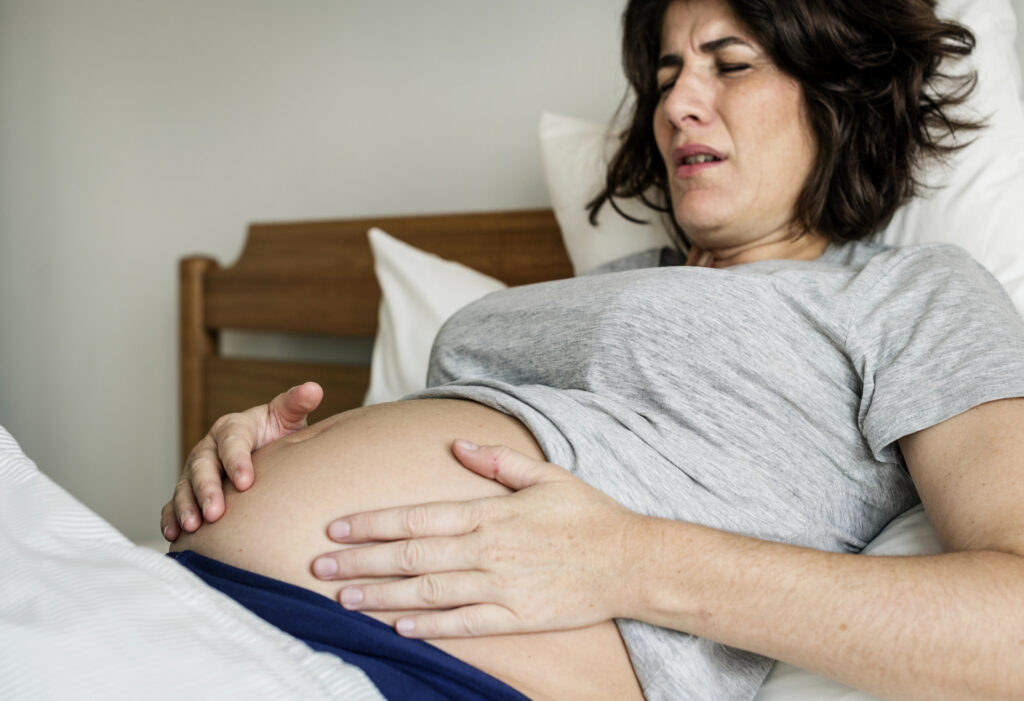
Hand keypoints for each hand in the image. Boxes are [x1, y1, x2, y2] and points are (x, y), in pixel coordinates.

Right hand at [161, 381, 322, 540]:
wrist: (266, 450)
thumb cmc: (277, 434)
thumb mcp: (287, 417)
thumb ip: (297, 404)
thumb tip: (313, 388)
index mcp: (234, 428)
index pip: (232, 442)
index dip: (236, 461)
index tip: (246, 482)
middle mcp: (210, 447)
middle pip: (202, 466)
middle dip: (207, 489)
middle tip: (215, 512)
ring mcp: (196, 470)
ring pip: (185, 486)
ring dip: (187, 506)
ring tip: (194, 526)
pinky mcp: (189, 490)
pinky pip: (173, 503)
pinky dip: (171, 517)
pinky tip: (174, 534)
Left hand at [311, 440, 647, 637]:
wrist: (630, 561)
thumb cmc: (587, 515)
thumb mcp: (545, 475)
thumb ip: (496, 461)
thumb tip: (455, 444)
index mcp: (490, 514)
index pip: (416, 518)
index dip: (372, 523)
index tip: (335, 527)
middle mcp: (488, 551)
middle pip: (411, 557)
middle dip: (360, 562)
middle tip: (319, 568)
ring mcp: (501, 587)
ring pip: (428, 594)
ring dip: (381, 596)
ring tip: (343, 600)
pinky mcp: (516, 617)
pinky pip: (464, 624)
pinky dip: (429, 627)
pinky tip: (397, 627)